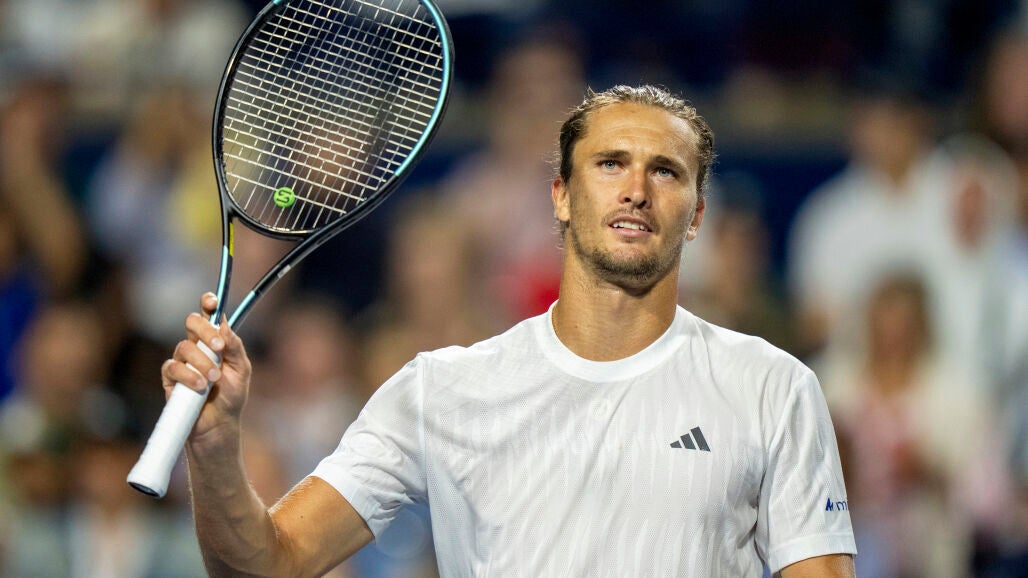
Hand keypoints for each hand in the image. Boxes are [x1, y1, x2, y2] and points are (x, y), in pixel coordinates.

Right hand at [162, 293, 252, 443]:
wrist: (219, 424)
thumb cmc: (231, 396)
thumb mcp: (241, 370)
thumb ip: (234, 347)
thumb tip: (224, 325)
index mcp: (215, 341)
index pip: (209, 315)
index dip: (208, 304)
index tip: (212, 301)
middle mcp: (197, 347)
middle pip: (191, 322)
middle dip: (204, 330)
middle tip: (218, 346)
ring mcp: (182, 361)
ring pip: (184, 347)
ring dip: (202, 361)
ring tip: (214, 379)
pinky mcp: (170, 378)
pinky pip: (172, 368)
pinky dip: (188, 375)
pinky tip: (200, 386)